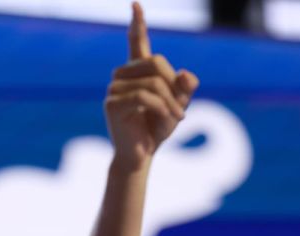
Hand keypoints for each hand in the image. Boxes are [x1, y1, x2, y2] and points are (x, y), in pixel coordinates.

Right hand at [104, 2, 199, 168]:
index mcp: (137, 73)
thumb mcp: (178, 107)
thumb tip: (187, 74)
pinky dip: (162, 109)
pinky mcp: (112, 104)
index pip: (137, 42)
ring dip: (171, 102)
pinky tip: (166, 121)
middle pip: (156, 63)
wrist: (140, 156)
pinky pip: (145, 97)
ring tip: (176, 119)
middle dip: (174, 85)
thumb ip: (185, 89)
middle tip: (181, 109)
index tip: (136, 4)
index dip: (138, 24)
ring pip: (153, 83)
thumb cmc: (156, 130)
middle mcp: (122, 77)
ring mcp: (114, 89)